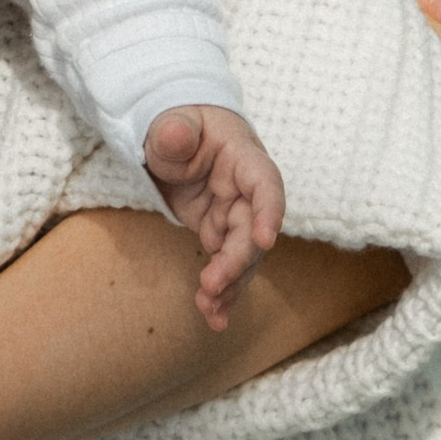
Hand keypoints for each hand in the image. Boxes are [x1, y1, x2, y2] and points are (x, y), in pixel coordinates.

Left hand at [142, 105, 285, 326]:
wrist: (177, 136)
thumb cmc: (179, 123)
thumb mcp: (170, 122)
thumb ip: (174, 130)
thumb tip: (174, 134)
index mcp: (242, 158)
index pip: (266, 183)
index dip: (269, 211)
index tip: (265, 239)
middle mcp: (247, 192)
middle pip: (253, 230)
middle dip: (236, 261)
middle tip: (211, 285)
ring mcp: (236, 215)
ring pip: (243, 256)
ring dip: (230, 285)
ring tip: (210, 310)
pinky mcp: (221, 233)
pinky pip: (227, 265)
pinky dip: (222, 291)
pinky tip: (213, 317)